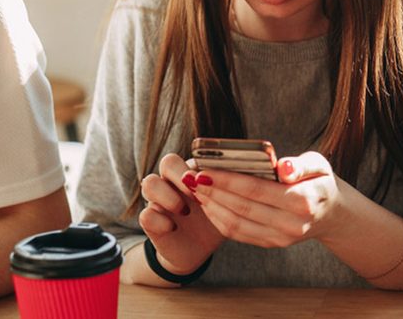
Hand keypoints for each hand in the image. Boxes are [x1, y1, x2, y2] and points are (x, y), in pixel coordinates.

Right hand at [138, 153, 223, 273]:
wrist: (199, 249)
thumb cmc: (218, 219)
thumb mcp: (230, 202)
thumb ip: (235, 187)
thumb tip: (257, 172)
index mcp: (194, 171)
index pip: (194, 153)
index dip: (200, 166)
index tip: (212, 181)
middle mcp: (174, 181)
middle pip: (167, 161)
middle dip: (182, 175)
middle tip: (196, 194)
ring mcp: (159, 200)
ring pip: (149, 183)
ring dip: (167, 196)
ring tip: (184, 211)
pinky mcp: (151, 222)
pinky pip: (145, 215)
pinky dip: (159, 221)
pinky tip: (173, 228)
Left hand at [193, 151, 348, 248]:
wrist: (332, 213)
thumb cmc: (320, 180)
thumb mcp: (319, 165)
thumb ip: (300, 165)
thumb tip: (282, 167)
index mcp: (303, 201)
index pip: (256, 190)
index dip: (227, 180)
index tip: (204, 169)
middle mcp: (291, 224)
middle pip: (242, 208)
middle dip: (212, 192)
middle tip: (190, 177)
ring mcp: (281, 238)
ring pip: (237, 224)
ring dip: (211, 207)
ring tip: (194, 189)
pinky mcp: (272, 244)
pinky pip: (239, 234)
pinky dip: (219, 219)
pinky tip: (207, 204)